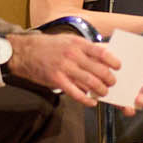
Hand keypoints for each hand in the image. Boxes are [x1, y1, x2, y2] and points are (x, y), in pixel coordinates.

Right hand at [4, 31, 120, 103]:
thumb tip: (105, 52)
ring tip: (103, 92)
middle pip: (99, 69)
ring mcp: (64, 68)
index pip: (101, 52)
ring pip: (90, 82)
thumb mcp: (68, 40)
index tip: (118, 66)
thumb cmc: (49, 46)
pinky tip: (91, 102)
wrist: (24, 52)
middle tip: (112, 83)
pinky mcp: (57, 80)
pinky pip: (76, 93)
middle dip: (109, 79)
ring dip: (100, 90)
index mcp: (77, 44)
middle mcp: (72, 55)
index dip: (113, 61)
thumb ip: (85, 47)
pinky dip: (86, 100)